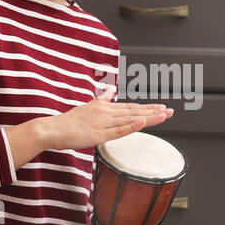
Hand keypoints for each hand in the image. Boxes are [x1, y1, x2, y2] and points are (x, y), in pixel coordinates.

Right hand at [44, 86, 172, 150]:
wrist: (53, 129)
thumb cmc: (68, 122)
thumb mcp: (87, 106)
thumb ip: (100, 99)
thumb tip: (108, 90)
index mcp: (105, 107)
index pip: (130, 107)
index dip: (147, 107)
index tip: (161, 107)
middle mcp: (107, 112)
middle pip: (134, 111)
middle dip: (154, 111)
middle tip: (171, 111)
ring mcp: (104, 123)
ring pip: (130, 119)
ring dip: (148, 117)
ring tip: (163, 116)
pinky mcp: (99, 133)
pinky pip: (119, 130)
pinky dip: (132, 125)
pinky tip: (142, 121)